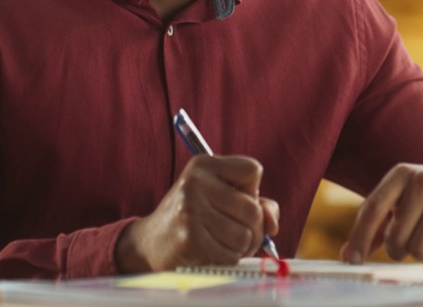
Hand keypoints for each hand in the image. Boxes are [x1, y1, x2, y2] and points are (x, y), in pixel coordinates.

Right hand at [116, 155, 278, 272]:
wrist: (150, 243)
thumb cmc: (194, 218)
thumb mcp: (219, 197)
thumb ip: (256, 203)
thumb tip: (272, 224)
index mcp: (203, 164)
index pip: (253, 169)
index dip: (252, 190)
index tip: (235, 199)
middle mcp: (195, 182)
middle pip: (253, 209)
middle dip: (252, 228)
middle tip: (234, 231)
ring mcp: (190, 210)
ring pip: (245, 236)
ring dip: (241, 247)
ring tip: (222, 242)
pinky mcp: (189, 238)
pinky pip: (231, 255)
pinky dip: (228, 259)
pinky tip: (211, 253)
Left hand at [343, 163, 422, 263]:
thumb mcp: (399, 200)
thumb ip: (375, 226)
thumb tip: (347, 256)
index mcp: (400, 174)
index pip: (373, 209)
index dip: (360, 237)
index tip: (352, 260)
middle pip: (396, 237)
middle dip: (398, 250)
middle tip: (406, 243)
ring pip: (420, 248)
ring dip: (421, 253)